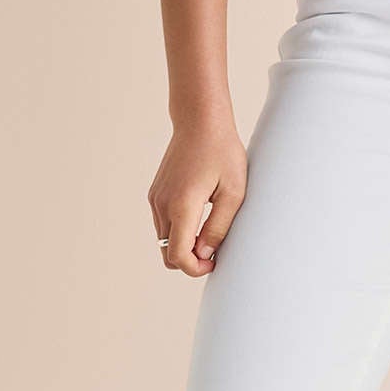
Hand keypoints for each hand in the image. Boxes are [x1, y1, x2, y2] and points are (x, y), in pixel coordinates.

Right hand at [149, 117, 246, 276]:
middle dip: (189, 261)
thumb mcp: (233, 192)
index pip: (178, 256)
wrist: (200, 122)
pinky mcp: (156, 193)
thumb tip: (204, 254)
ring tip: (209, 231)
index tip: (214, 262)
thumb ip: (218, 227)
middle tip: (213, 250)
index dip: (195, 268)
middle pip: (166, 254)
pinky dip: (178, 231)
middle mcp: (162, 205)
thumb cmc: (222, 153)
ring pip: (163, 240)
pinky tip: (199, 218)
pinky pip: (163, 224)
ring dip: (183, 245)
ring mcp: (156, 199)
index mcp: (182, 206)